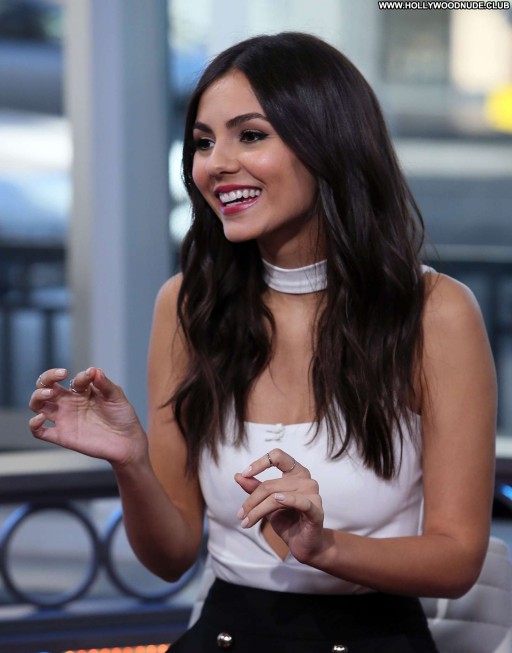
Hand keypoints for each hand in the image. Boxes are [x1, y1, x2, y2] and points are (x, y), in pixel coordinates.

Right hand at [29, 367, 146, 467]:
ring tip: (49, 394)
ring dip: (37, 396)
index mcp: (83, 391)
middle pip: (46, 386)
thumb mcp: (117, 397)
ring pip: (38, 405)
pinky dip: (34, 425)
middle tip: (58, 377)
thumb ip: (105, 384)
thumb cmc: (123, 417)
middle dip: (47, 378)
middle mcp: (70, 403)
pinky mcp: (62, 436)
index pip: (74, 380)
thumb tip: (94, 370)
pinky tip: (41, 418)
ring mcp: (64, 418)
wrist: (127, 442)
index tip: (91, 375)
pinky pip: (39, 432)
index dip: (81, 376)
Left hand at [235, 448, 325, 563]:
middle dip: (252, 500)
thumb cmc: (287, 520)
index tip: (245, 474)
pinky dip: (288, 500)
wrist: (302, 545)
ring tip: (246, 522)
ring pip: (276, 496)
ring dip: (257, 510)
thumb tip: (237, 475)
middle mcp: (306, 479)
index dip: (259, 462)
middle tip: (240, 515)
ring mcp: (313, 494)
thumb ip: (255, 488)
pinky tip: (277, 500)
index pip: (278, 456)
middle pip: (270, 484)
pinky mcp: (316, 511)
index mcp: (296, 472)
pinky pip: (301, 502)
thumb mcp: (267, 502)